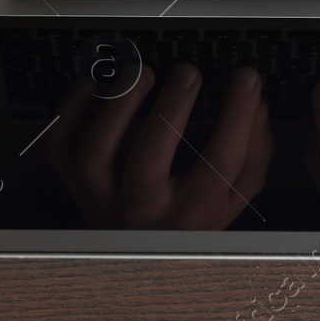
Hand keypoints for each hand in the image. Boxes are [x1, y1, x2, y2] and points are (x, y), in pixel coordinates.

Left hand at [43, 63, 272, 229]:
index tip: (247, 79)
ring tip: (143, 71)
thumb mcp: (233, 198)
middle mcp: (142, 211)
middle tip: (189, 72)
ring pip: (96, 154)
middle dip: (168, 113)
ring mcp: (100, 197)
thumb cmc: (189, 218)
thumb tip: (258, 105)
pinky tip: (99, 80)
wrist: (137, 250)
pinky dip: (72, 108)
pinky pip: (61, 144)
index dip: (237, 117)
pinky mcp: (72, 182)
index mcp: (190, 216)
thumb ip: (252, 154)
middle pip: (146, 166)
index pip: (219, 167)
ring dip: (117, 106)